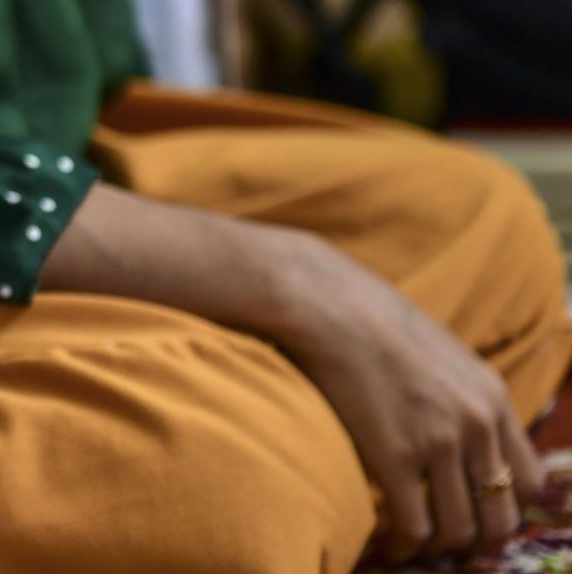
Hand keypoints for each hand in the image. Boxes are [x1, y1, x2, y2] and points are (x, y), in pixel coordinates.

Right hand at [278, 242, 541, 563]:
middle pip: (501, 515)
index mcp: (492, 396)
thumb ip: (458, 396)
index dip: (503, 507)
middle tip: (447, 543)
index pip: (527, 481)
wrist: (327, 305)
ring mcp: (439, 441)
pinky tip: (389, 543)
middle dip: (476, 540)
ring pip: (460, 530)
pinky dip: (405, 546)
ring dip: (439, 548)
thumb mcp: (438, 354)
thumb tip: (453, 435)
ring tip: (414, 545)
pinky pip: (416, 527)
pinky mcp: (397, 455)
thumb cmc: (369, 321)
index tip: (473, 514)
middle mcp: (477, 423)